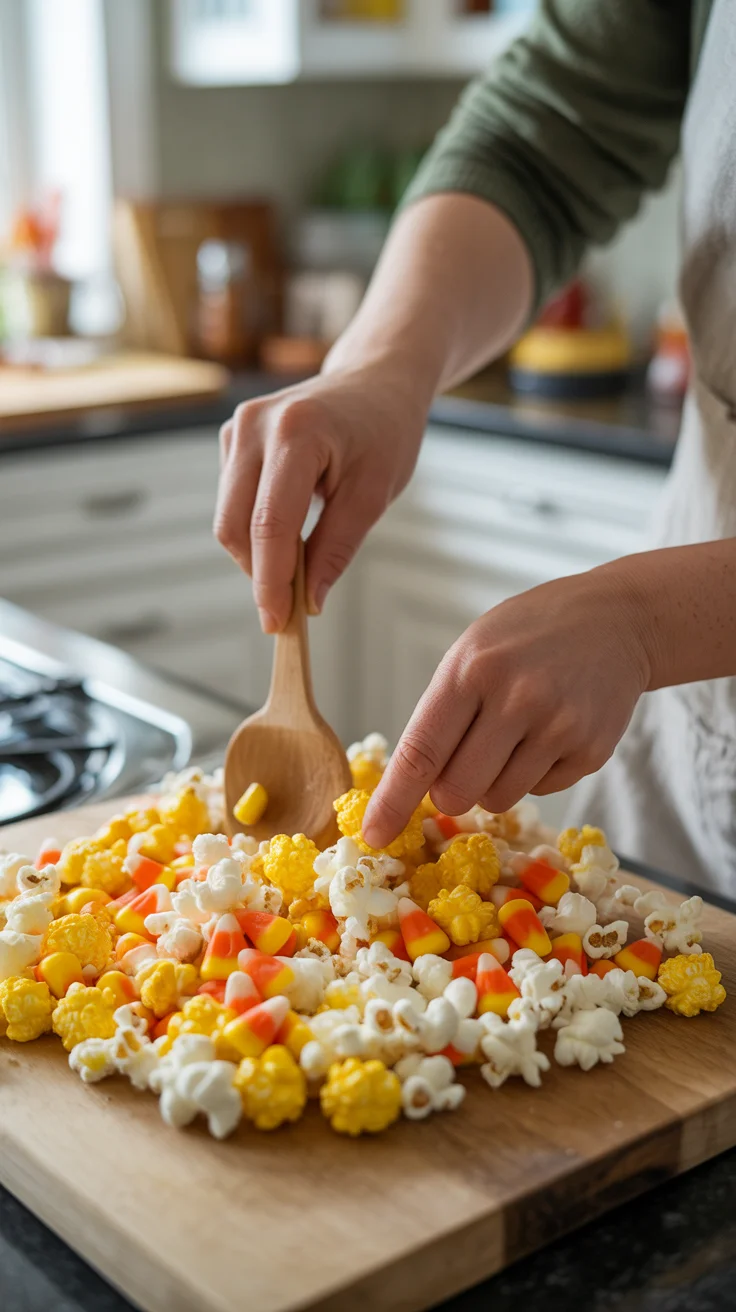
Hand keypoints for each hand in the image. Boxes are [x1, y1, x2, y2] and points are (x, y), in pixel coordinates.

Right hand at [214, 365, 425, 632]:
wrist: (375, 381)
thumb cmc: (384, 432)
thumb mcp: (374, 494)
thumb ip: (337, 548)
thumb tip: (307, 601)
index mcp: (298, 432)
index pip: (270, 523)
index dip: (270, 581)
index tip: (277, 622)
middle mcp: (256, 425)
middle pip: (234, 524)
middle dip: (258, 574)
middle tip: (289, 609)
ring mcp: (238, 427)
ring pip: (227, 517)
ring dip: (256, 554)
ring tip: (299, 564)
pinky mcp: (232, 437)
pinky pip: (231, 501)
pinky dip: (254, 530)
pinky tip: (290, 530)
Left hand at [362, 563, 653, 847]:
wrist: (615, 621)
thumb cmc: (526, 639)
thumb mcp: (471, 652)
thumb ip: (442, 714)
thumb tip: (412, 788)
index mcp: (471, 670)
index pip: (422, 751)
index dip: (394, 800)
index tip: (374, 835)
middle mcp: (516, 699)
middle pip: (458, 791)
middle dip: (450, 790)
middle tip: (464, 758)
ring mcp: (559, 727)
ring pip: (498, 800)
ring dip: (493, 782)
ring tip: (513, 734)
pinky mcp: (591, 750)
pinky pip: (540, 792)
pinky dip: (534, 774)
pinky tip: (549, 731)